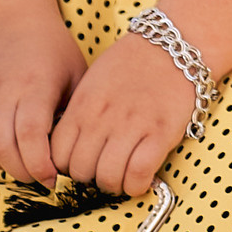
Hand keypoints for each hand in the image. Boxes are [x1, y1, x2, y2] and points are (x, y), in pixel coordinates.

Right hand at [0, 17, 88, 185]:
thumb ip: (76, 112)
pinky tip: (13, 149)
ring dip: (9, 166)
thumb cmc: (51, 49)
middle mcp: (1, 92)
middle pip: (4, 149)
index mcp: (33, 83)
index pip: (29, 135)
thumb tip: (80, 156)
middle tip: (45, 178)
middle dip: (25, 173)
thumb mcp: (75, 73)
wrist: (7, 20)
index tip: (56, 177)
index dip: (41, 164)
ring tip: (30, 162)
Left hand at [50, 30, 205, 196]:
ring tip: (122, 175)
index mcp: (83, 106)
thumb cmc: (132, 64)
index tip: (81, 163)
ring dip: (113, 184)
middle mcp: (102, 118)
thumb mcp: (93, 83)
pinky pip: (138, 175)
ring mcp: (131, 126)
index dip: (67, 167)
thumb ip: (79, 113)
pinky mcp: (160, 134)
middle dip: (89, 177)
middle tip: (103, 169)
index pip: (57, 155)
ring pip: (107, 178)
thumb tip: (69, 147)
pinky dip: (136, 185)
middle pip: (80, 171)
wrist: (174, 46)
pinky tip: (140, 178)